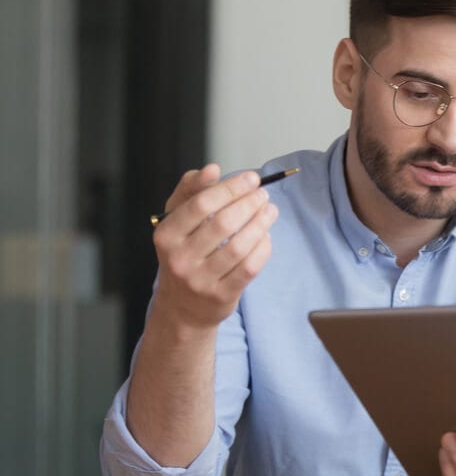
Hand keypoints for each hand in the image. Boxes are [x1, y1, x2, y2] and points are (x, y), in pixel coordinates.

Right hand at [151, 164, 277, 329]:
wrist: (182, 306)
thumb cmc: (184, 252)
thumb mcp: (177, 220)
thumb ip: (191, 191)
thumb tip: (211, 169)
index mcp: (166, 234)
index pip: (201, 204)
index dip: (231, 188)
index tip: (252, 178)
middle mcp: (180, 258)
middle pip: (223, 223)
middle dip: (249, 203)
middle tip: (263, 194)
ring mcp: (200, 280)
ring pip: (239, 246)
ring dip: (261, 224)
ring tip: (270, 210)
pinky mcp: (221, 295)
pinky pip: (250, 267)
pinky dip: (263, 248)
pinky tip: (266, 236)